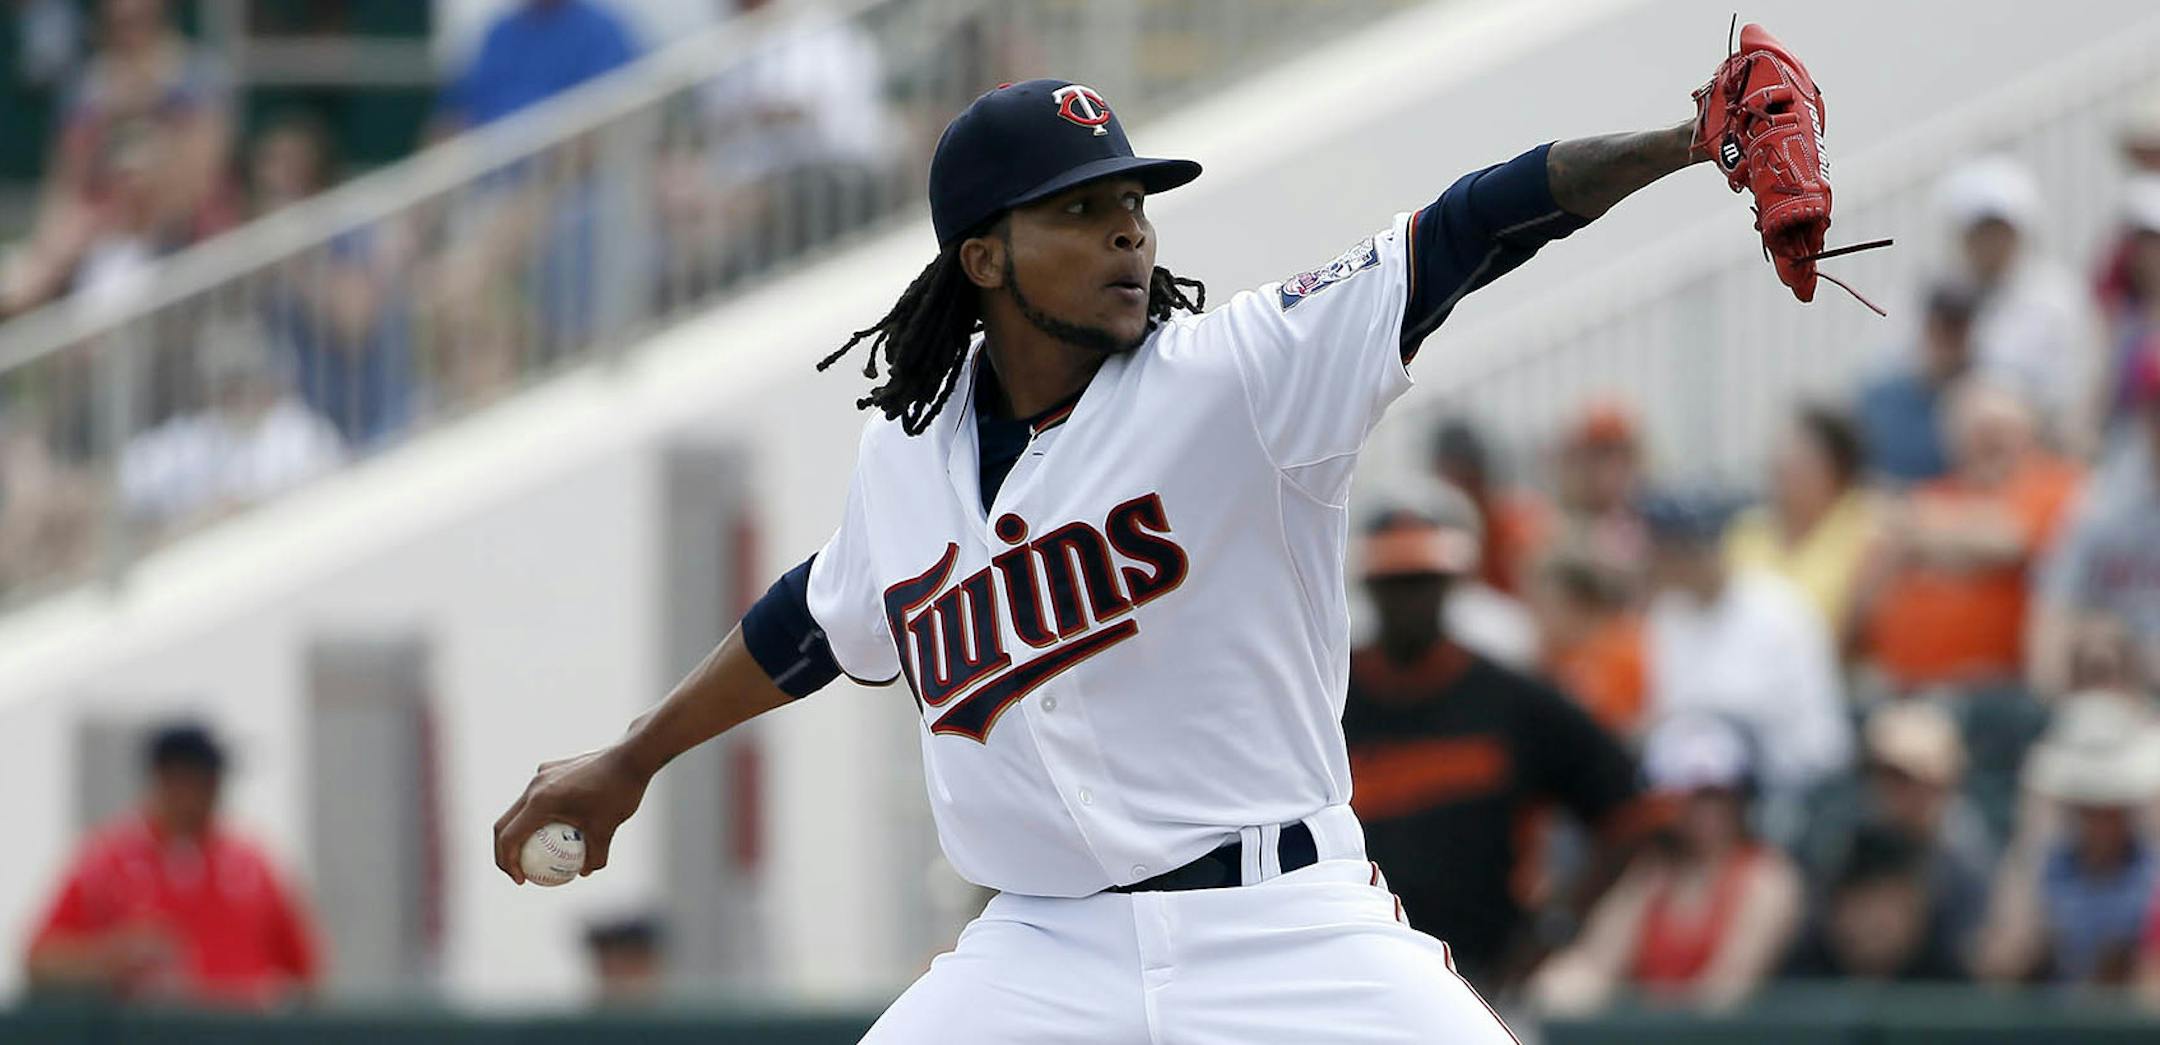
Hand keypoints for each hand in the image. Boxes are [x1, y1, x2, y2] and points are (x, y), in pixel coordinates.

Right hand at [492, 746, 650, 883]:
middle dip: (504, 851)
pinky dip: (537, 815)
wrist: (631, 756)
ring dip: (519, 832)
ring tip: (535, 854)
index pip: (509, 836)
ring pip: (519, 809)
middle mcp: (535, 785)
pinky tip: (558, 828)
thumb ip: (594, 855)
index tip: (521, 880)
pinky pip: (536, 796)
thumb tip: (584, 872)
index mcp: (541, 800)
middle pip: (505, 823)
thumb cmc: (619, 792)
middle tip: (519, 872)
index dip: (507, 862)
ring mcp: (541, 774)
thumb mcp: (607, 829)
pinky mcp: (550, 769)